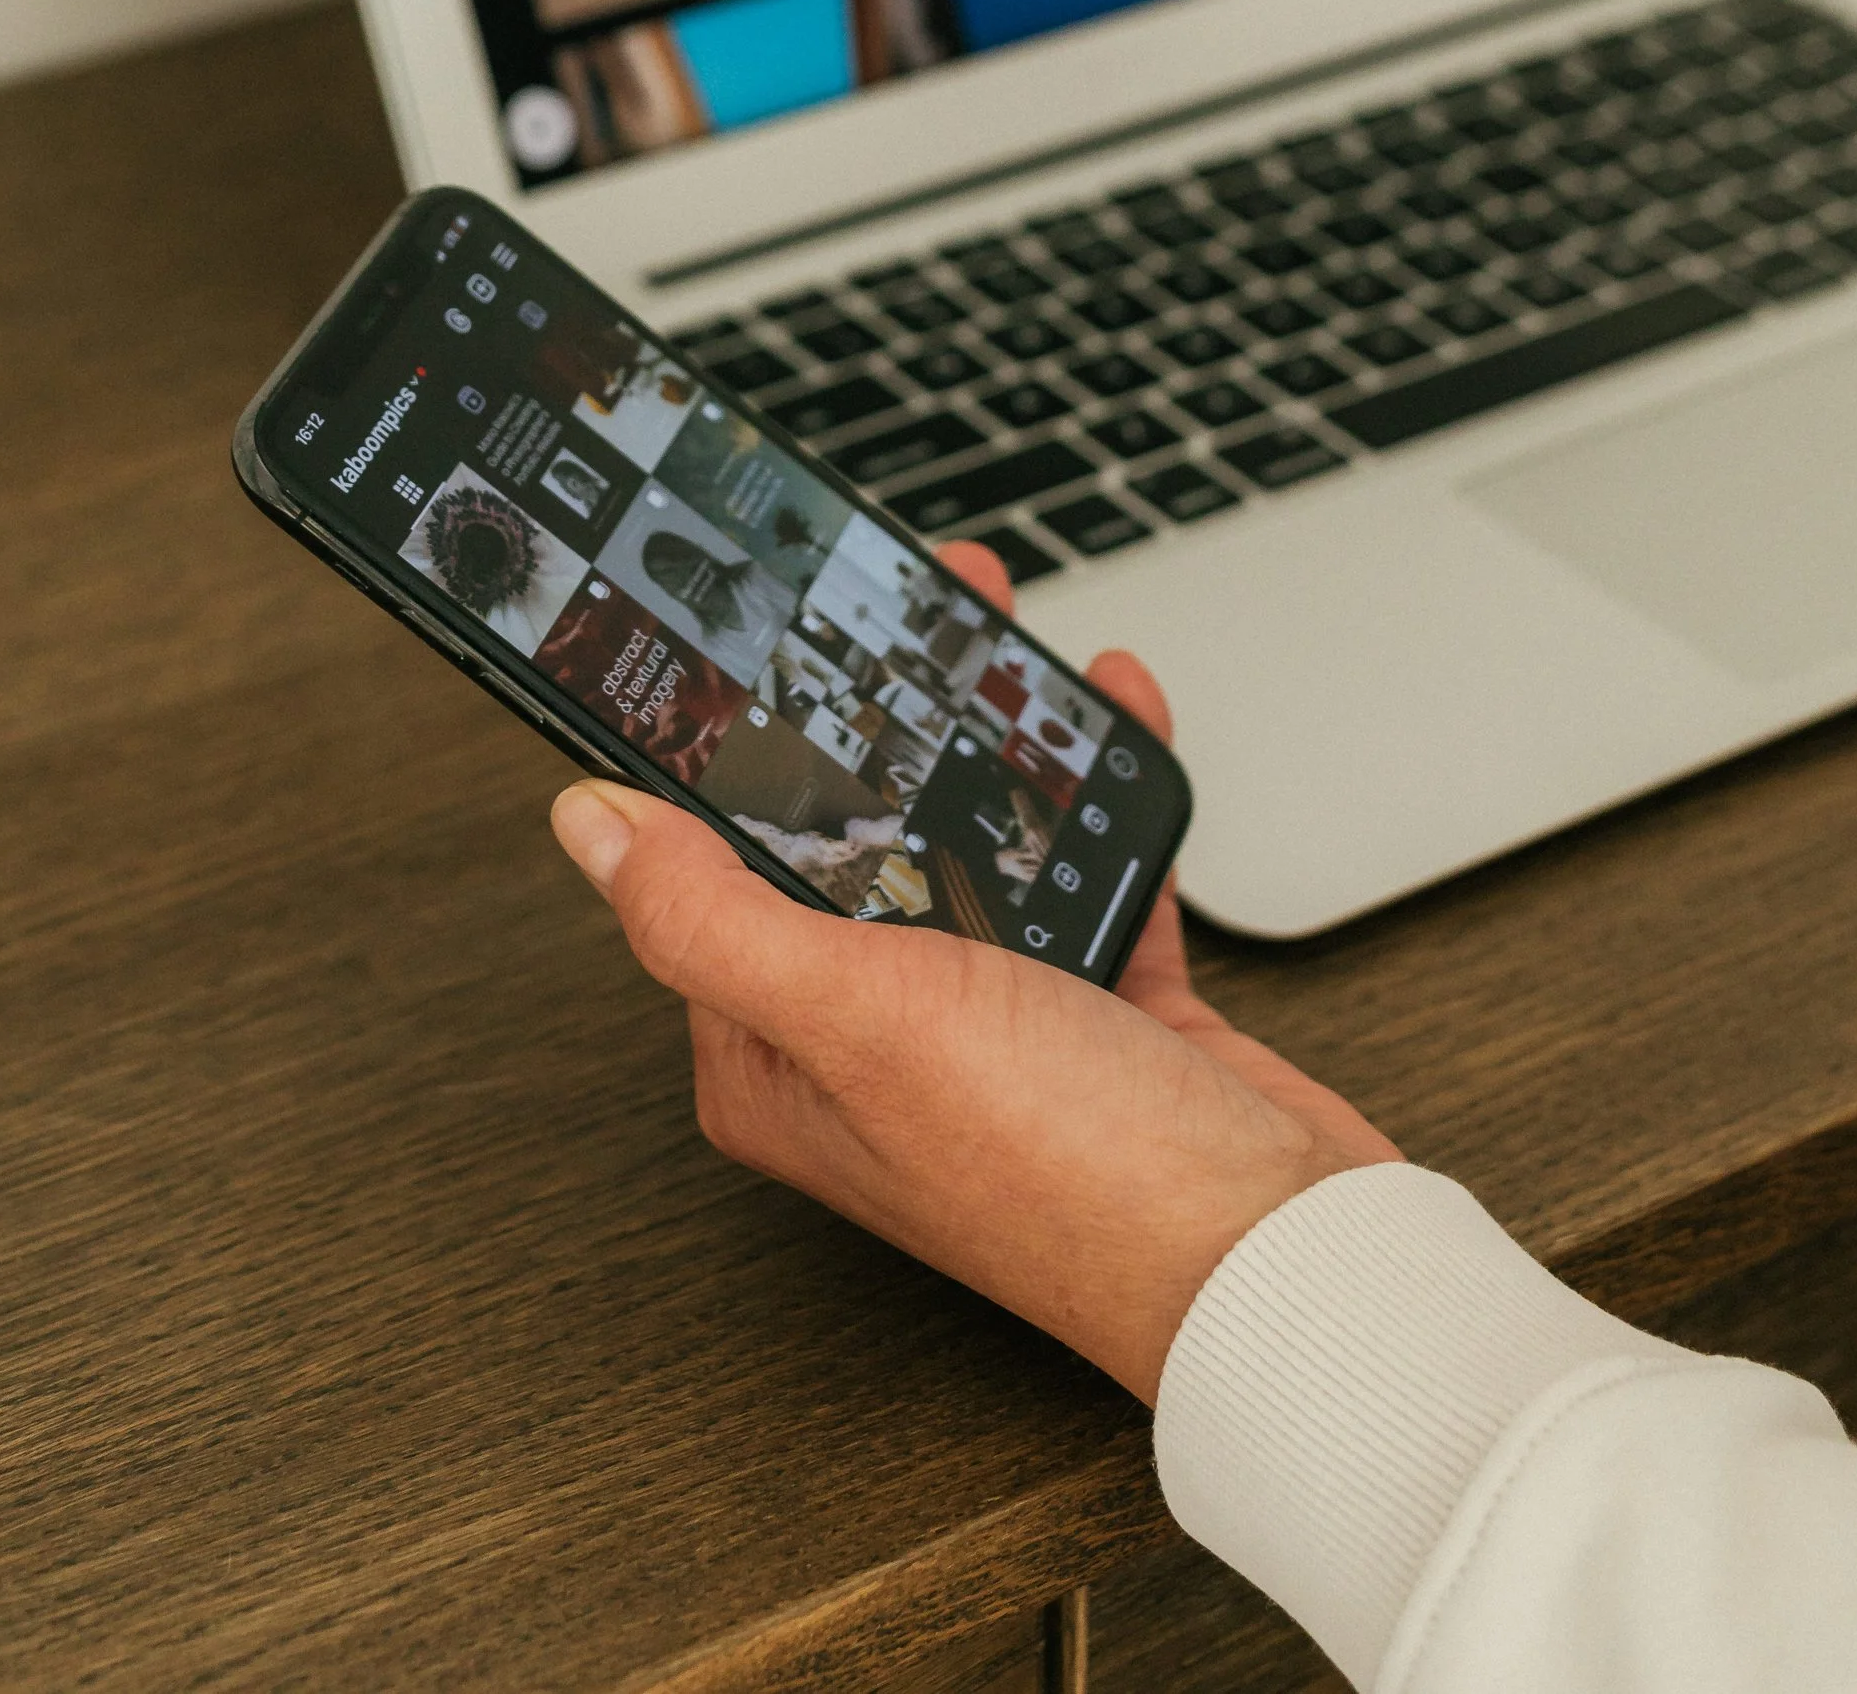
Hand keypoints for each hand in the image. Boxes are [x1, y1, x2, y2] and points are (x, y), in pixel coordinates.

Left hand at [550, 543, 1398, 1401]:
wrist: (1269, 1252)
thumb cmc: (1065, 1171)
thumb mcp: (855, 1015)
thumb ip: (710, 912)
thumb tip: (587, 823)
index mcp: (777, 1057)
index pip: (716, 866)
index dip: (734, 745)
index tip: (758, 637)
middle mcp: (871, 1040)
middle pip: (851, 833)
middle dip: (881, 712)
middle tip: (909, 604)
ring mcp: (986, 1022)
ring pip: (964, 835)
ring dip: (989, 735)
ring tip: (1005, 638)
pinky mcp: (1091, 1005)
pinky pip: (1073, 862)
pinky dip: (1089, 788)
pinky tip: (1107, 715)